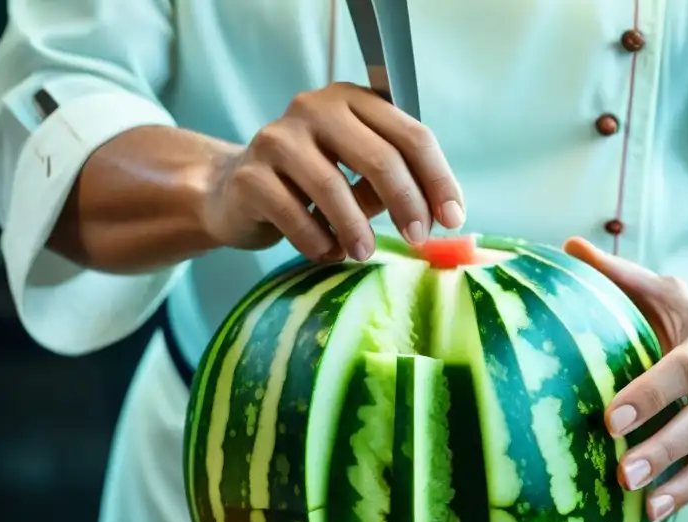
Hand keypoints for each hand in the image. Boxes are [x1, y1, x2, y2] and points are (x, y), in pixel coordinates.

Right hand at [200, 82, 464, 261]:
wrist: (234, 194)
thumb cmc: (311, 186)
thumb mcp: (359, 177)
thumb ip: (395, 185)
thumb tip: (438, 216)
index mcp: (353, 101)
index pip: (411, 135)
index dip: (438, 179)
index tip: (453, 219)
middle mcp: (315, 108)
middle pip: (379, 157)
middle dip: (406, 204)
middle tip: (416, 239)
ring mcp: (278, 138)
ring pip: (334, 187)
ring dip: (357, 230)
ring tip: (364, 254)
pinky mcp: (250, 175)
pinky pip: (294, 214)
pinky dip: (317, 241)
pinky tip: (326, 252)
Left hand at [562, 238, 687, 521]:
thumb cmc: (677, 334)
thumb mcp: (657, 300)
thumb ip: (617, 277)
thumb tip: (570, 248)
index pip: (684, 369)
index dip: (650, 394)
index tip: (609, 419)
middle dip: (665, 447)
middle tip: (622, 473)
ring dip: (683, 484)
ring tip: (646, 506)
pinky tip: (662, 512)